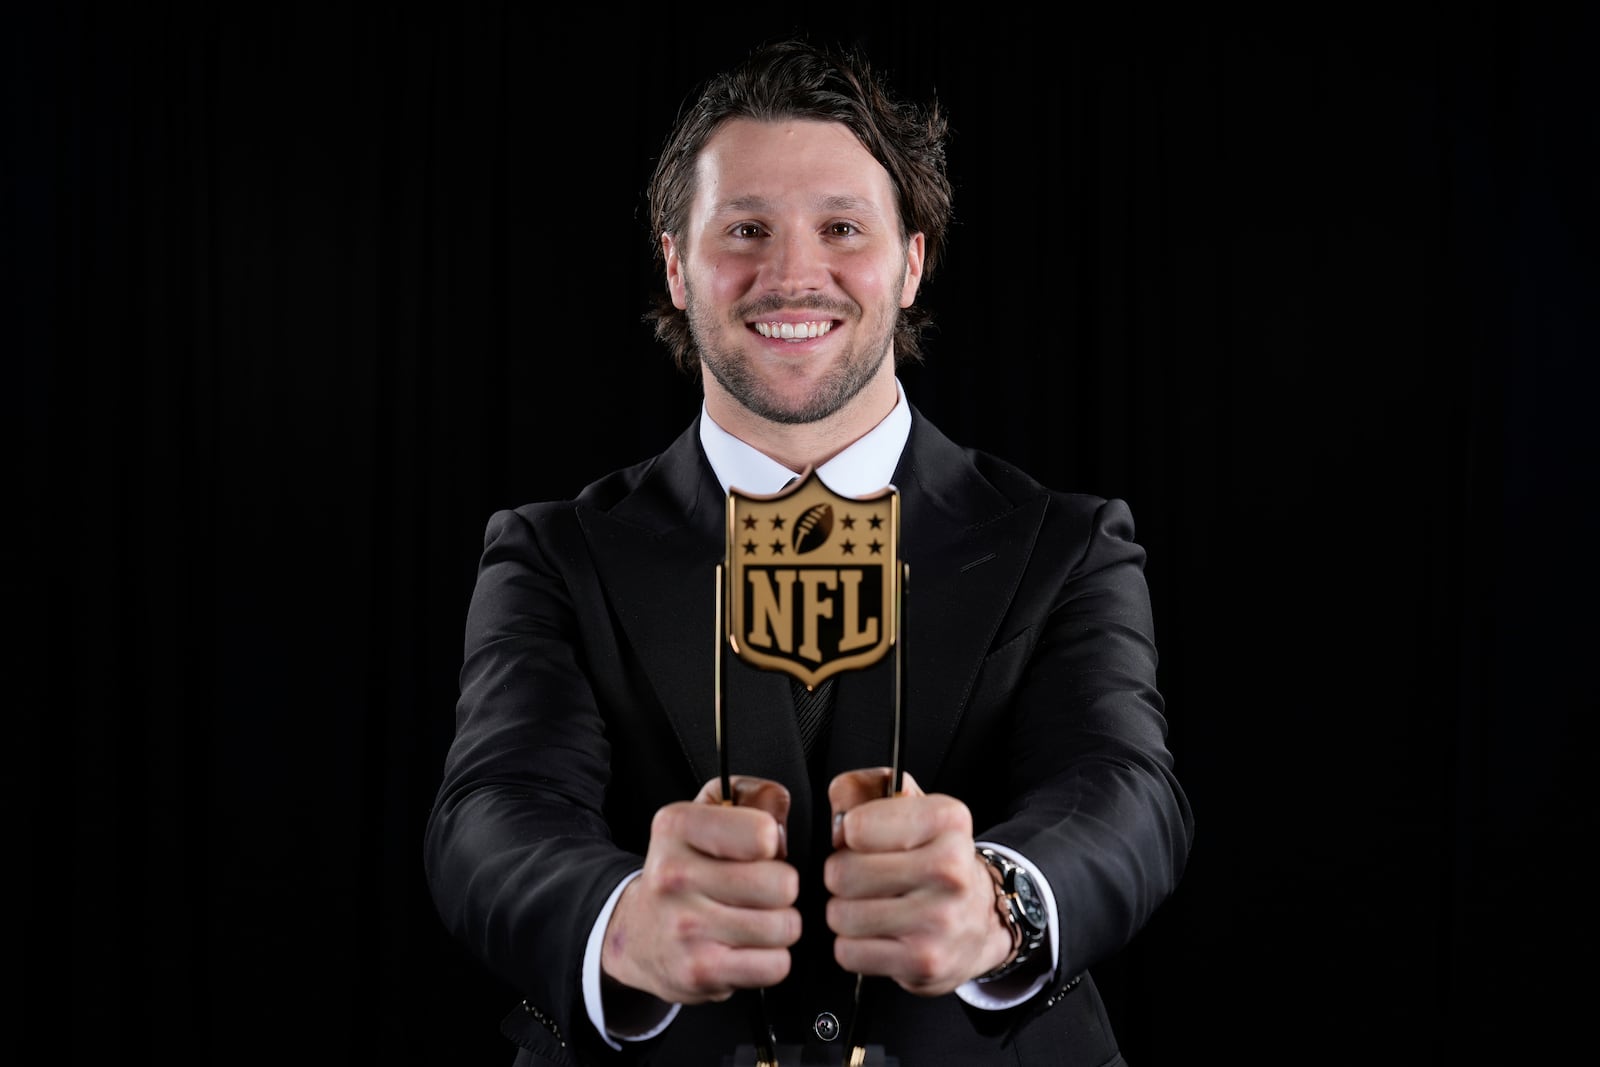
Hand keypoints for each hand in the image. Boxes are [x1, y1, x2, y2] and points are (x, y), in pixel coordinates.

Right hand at [600, 776, 800, 1004]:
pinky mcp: (698, 971)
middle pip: (783, 883)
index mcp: (677, 826)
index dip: (772, 842)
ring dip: (779, 925)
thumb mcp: (709, 814)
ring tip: (754, 919)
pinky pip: (775, 965)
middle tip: (759, 891)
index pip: (763, 832)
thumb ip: (756, 797)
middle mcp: (674, 875)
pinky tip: (748, 949)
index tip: (756, 851)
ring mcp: (685, 926)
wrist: (636, 934)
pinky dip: (771, 960)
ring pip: (784, 926)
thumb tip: (780, 813)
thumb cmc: (686, 869)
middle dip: (782, 888)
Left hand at [824, 768, 1014, 995]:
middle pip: (841, 873)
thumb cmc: (932, 856)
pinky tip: (879, 934)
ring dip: (845, 912)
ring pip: (840, 915)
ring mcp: (940, 920)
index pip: (856, 826)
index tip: (865, 839)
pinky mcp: (925, 962)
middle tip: (865, 877)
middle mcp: (950, 869)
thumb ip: (859, 790)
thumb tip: (837, 822)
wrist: (979, 919)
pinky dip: (853, 946)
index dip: (848, 833)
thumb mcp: (905, 806)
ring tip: (873, 905)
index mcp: (946, 819)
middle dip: (841, 875)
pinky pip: (848, 953)